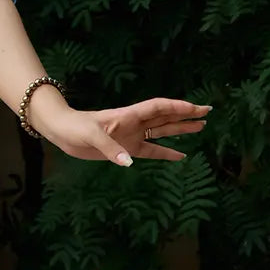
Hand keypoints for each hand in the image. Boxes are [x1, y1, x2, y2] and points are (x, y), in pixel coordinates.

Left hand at [35, 92, 210, 165]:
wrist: (62, 131)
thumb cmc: (75, 127)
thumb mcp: (91, 136)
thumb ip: (111, 148)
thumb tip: (128, 162)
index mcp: (129, 116)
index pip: (159, 108)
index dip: (178, 107)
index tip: (197, 108)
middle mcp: (134, 124)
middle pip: (166, 117)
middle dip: (186, 115)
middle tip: (207, 112)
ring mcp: (132, 135)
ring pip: (162, 131)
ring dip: (180, 129)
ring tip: (201, 128)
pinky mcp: (126, 148)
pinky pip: (151, 151)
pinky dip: (165, 153)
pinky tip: (181, 156)